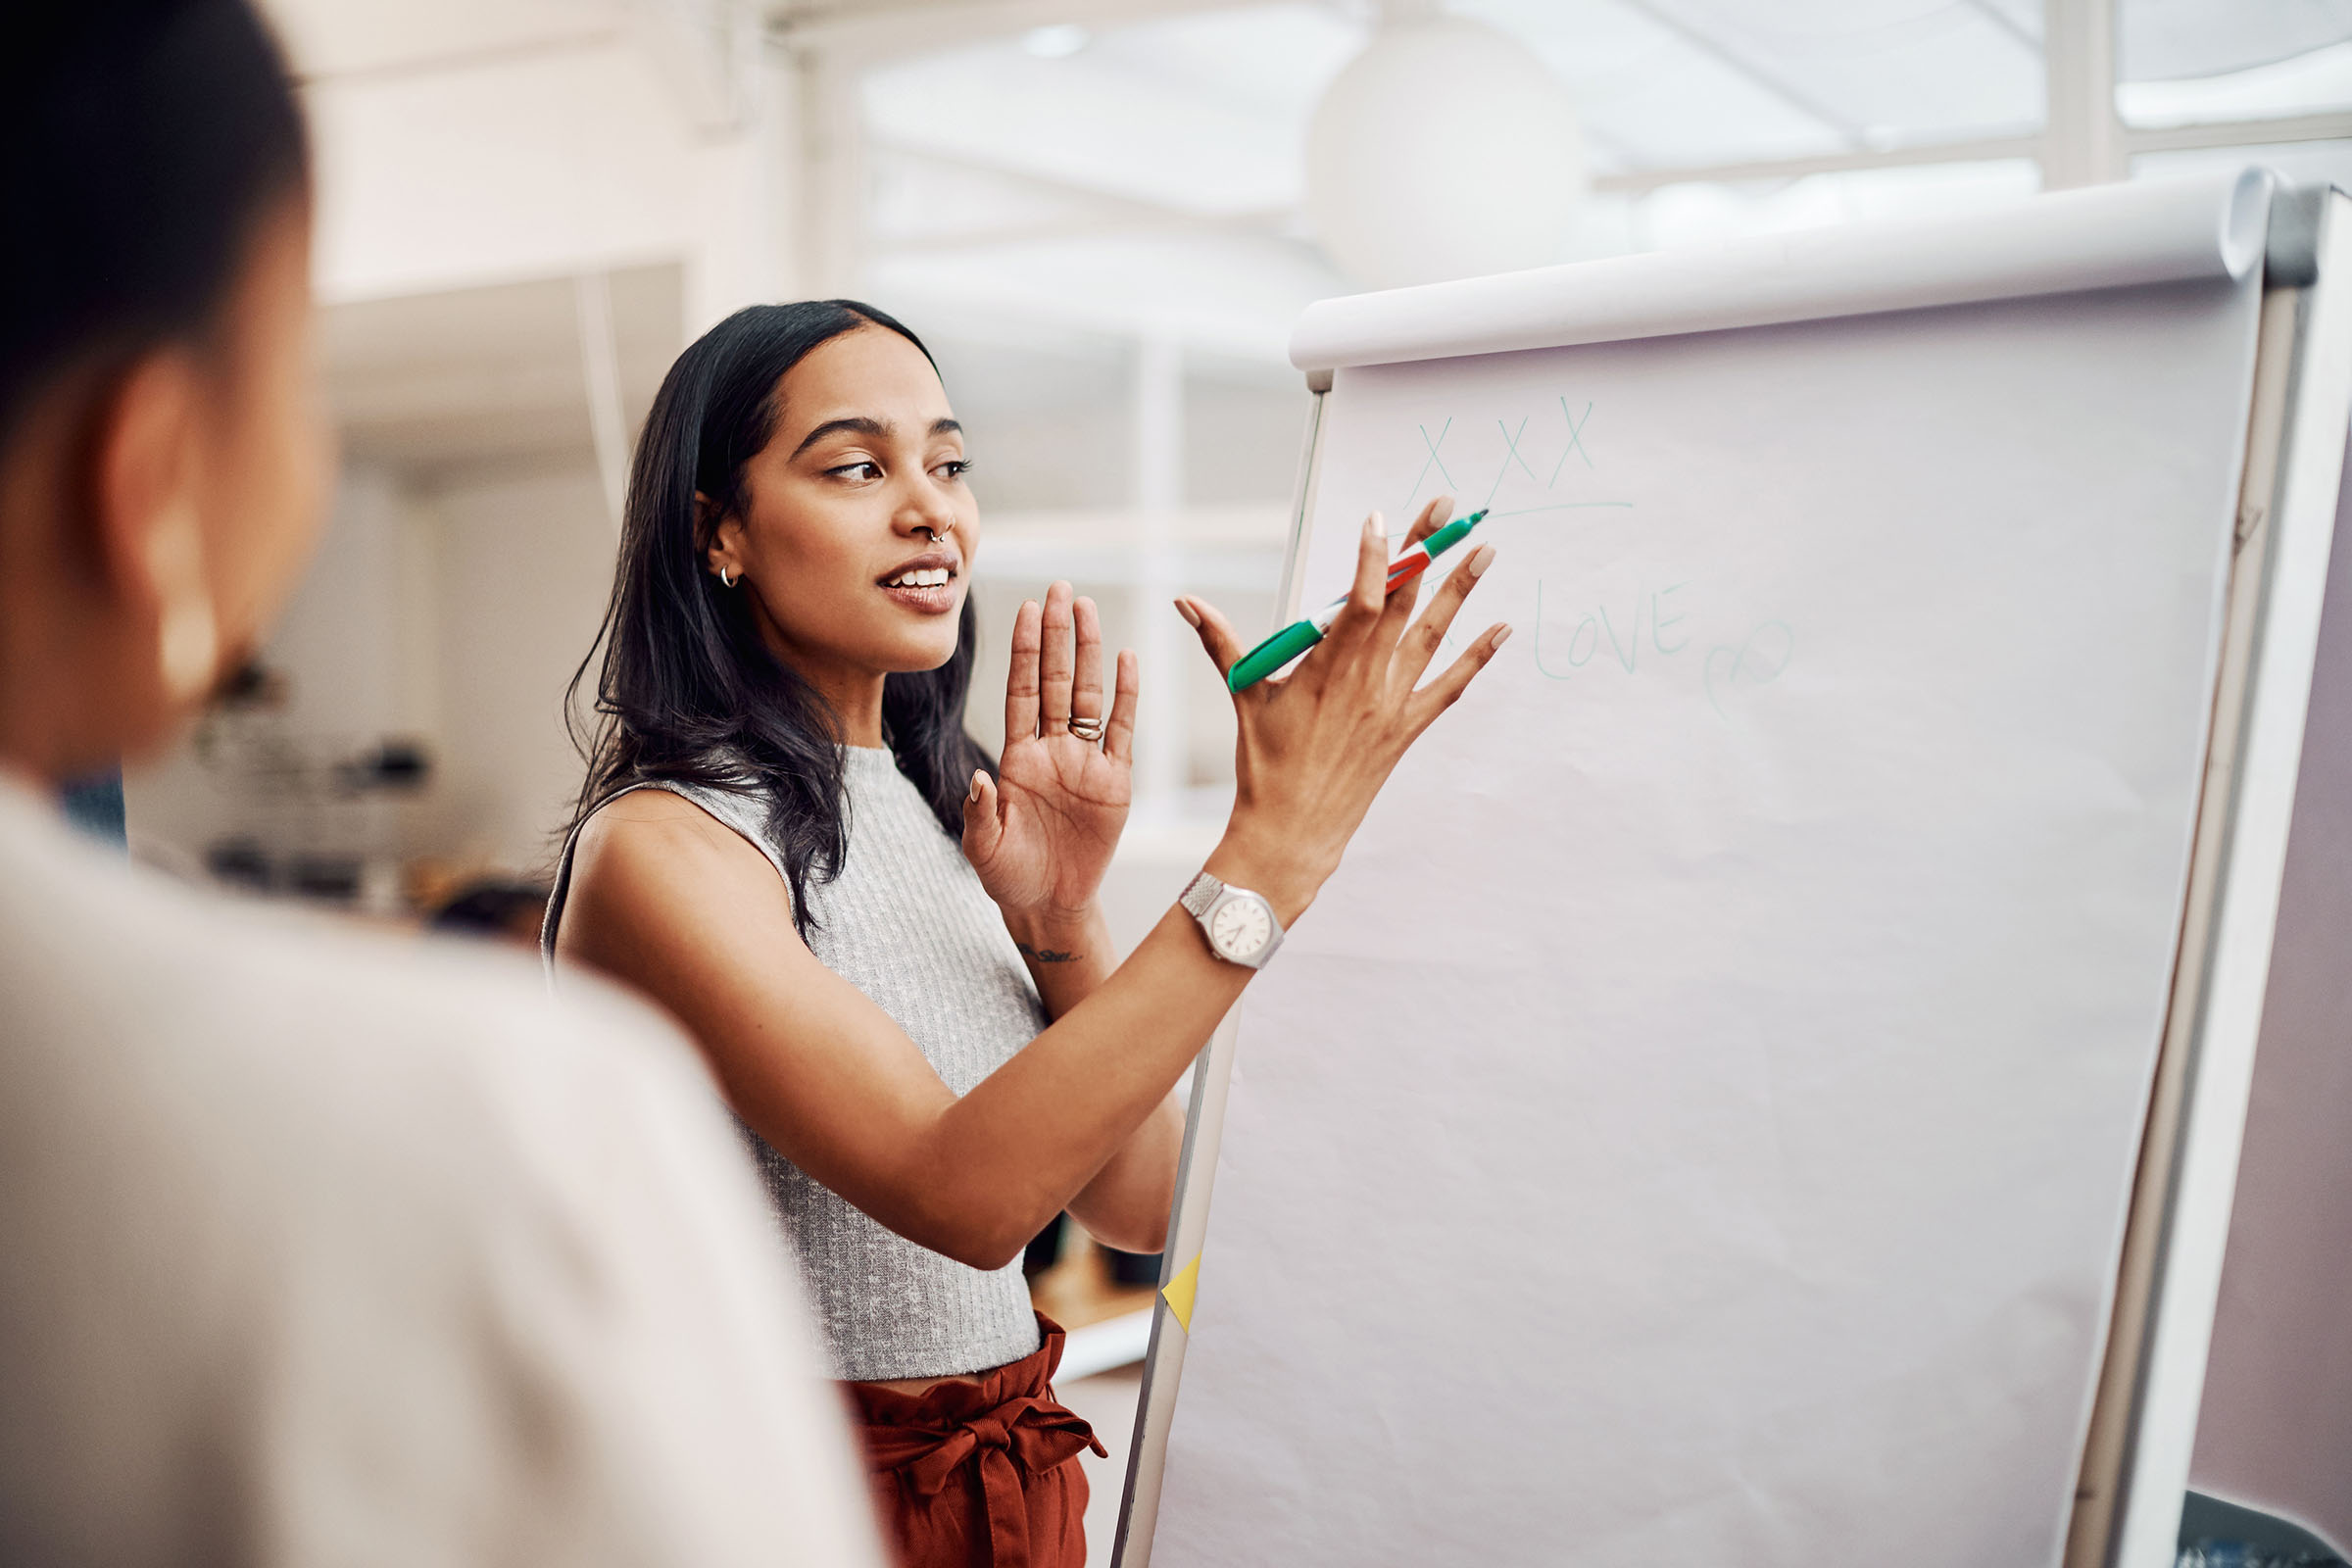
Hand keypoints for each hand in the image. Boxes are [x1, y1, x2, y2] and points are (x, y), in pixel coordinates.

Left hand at [963, 581, 1139, 925]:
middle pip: (1056, 680)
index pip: (1022, 692)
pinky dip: (1126, 695)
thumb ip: (979, 812)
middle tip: (1059, 588)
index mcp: (1016, 758)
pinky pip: (1122, 731)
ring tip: (1087, 609)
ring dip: (1089, 652)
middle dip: (1057, 635)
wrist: (1049, 903)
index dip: (1025, 651)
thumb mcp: (983, 847)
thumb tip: (979, 779)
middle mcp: (1051, 750)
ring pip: (1089, 695)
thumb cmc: (1010, 875)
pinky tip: (1126, 658)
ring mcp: (1084, 762)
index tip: (1026, 610)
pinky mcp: (1114, 782)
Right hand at [1178, 494, 1506, 919]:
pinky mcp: (1406, 729)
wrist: (1293, 831)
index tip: (1381, 519)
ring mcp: (1391, 704)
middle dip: (1425, 551)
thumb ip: (1221, 642)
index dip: (1374, 558)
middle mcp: (1366, 681)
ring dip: (1461, 591)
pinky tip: (1502, 629)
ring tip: (1485, 550)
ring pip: (1433, 635)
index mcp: (1326, 668)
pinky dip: (1477, 658)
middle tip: (1449, 510)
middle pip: (1402, 602)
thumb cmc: (1264, 766)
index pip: (1359, 601)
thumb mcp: (1244, 696)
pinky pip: (1450, 687)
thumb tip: (1186, 602)